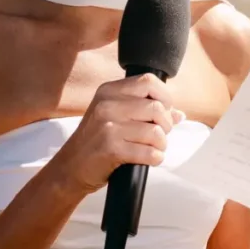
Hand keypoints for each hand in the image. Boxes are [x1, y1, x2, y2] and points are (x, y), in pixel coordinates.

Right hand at [52, 74, 183, 194]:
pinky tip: (149, 158)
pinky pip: (149, 152)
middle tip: (159, 135)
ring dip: (161, 144)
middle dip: (166, 125)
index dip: (165, 97)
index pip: (149, 81)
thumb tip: (179, 113)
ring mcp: (108, 127)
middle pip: (156, 108)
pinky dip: (155, 158)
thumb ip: (144, 110)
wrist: (70, 167)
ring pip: (156, 131)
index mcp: (109, 91)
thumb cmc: (96, 140)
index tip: (165, 111)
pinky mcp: (111, 149)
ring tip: (153, 148)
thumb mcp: (113, 116)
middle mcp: (107, 105)